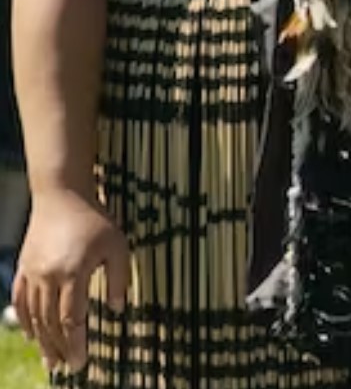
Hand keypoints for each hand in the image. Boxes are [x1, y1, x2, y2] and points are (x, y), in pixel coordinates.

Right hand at [12, 189, 128, 373]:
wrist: (61, 193)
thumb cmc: (95, 218)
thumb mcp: (118, 245)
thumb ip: (118, 279)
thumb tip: (117, 310)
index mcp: (73, 273)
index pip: (72, 319)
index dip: (77, 343)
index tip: (82, 362)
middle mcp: (48, 276)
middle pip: (50, 323)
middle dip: (59, 348)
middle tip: (67, 369)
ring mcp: (32, 273)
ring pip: (34, 316)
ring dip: (42, 341)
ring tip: (51, 361)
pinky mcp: (24, 267)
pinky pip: (21, 300)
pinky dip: (25, 320)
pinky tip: (32, 335)